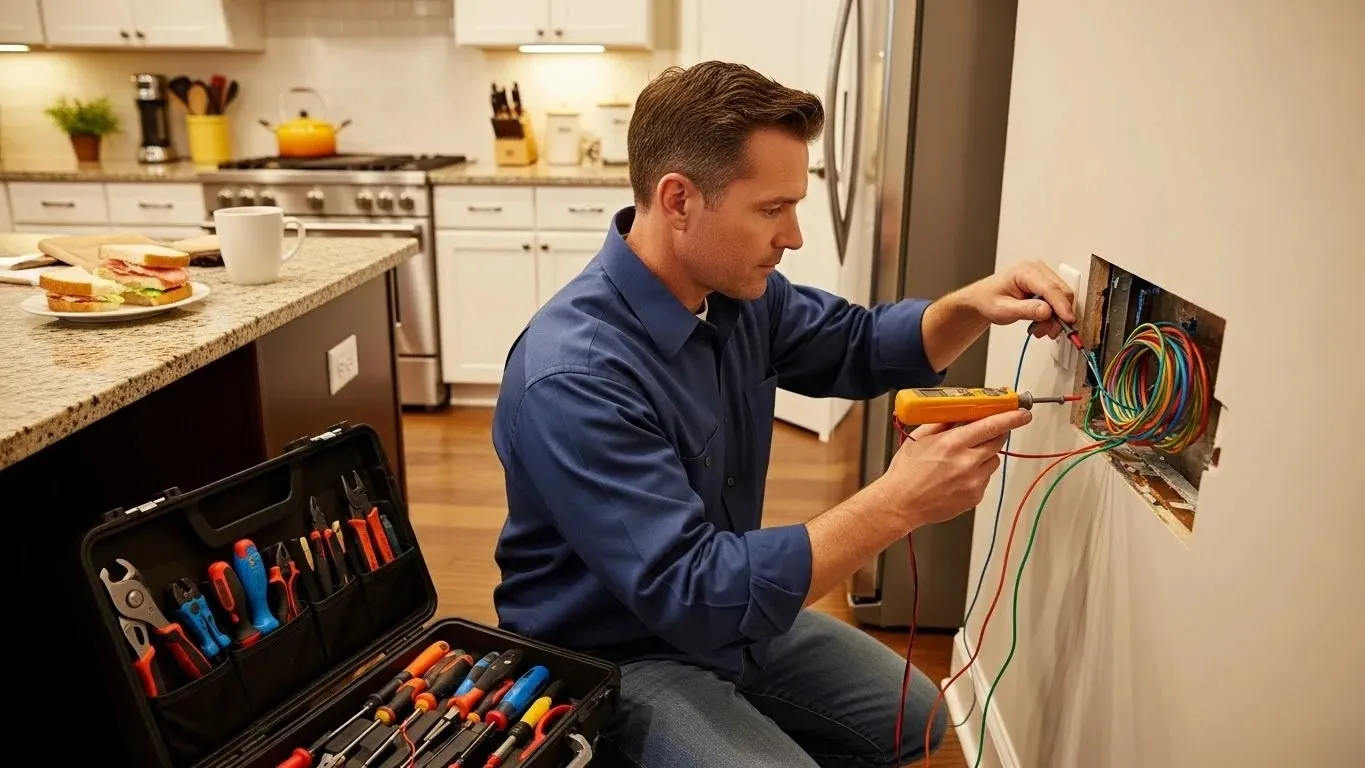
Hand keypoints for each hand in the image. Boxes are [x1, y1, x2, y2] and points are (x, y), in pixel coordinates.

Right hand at [880, 410, 1032, 527]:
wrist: (900, 503)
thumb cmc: (906, 472)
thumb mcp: (920, 438)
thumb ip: (944, 423)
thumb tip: (961, 412)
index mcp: (953, 444)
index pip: (991, 426)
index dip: (1011, 418)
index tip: (1022, 414)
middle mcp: (967, 463)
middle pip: (998, 442)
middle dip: (997, 434)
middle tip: (988, 432)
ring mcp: (973, 482)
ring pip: (993, 461)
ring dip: (984, 456)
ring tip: (962, 460)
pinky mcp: (975, 497)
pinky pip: (985, 479)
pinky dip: (977, 474)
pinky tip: (957, 476)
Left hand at [969, 260, 1076, 339]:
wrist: (983, 298)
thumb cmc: (989, 300)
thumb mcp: (1003, 310)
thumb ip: (1025, 310)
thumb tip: (1046, 311)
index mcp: (1024, 271)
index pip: (1050, 288)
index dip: (1062, 306)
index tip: (1068, 321)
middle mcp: (1037, 269)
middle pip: (1061, 292)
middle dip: (1058, 315)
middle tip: (1048, 331)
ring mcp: (1043, 275)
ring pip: (1062, 297)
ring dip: (1055, 317)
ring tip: (1039, 329)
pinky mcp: (1046, 283)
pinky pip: (1058, 299)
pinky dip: (1053, 313)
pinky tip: (1042, 322)